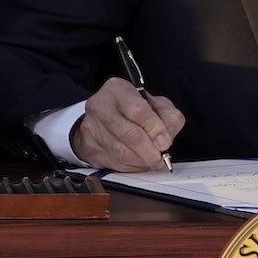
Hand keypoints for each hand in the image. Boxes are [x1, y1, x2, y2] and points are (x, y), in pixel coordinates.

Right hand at [70, 77, 184, 171]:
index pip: (138, 111)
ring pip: (121, 153)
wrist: (104, 115)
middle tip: (161, 158)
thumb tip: (166, 139)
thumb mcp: (156, 104)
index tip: (165, 143)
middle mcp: (100, 106)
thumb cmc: (132, 108)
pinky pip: (114, 164)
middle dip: (149, 150)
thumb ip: (168, 117)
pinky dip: (131, 167)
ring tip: (152, 161)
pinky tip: (139, 163)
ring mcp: (91, 128)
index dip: (155, 129)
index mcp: (117, 90)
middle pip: (129, 134)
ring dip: (141, 161)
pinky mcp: (88, 147)